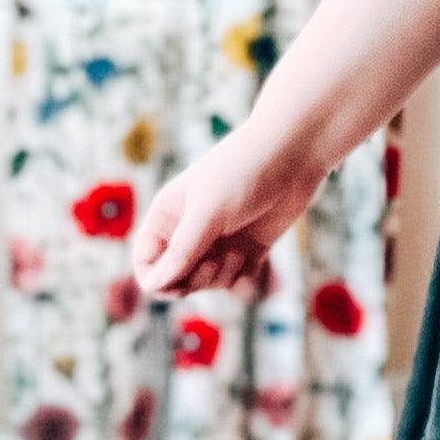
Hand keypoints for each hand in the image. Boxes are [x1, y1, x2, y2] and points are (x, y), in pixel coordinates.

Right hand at [131, 130, 323, 300]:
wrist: (293, 153)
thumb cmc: (242, 172)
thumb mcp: (208, 213)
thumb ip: (182, 251)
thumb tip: (152, 287)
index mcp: (167, 217)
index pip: (146, 265)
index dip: (158, 282)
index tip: (179, 285)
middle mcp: (190, 232)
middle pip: (178, 280)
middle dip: (196, 279)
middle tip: (215, 260)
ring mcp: (220, 241)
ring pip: (210, 283)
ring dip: (224, 275)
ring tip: (239, 251)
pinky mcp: (249, 248)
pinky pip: (238, 282)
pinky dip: (245, 280)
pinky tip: (253, 259)